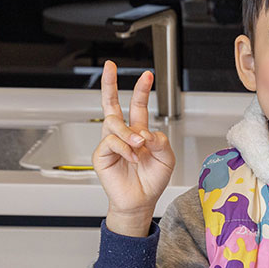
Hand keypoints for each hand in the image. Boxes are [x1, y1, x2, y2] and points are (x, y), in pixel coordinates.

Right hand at [92, 60, 174, 235]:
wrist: (141, 201)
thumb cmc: (151, 181)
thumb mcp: (167, 159)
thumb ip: (161, 141)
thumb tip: (145, 132)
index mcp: (138, 132)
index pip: (137, 105)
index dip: (141, 90)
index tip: (147, 75)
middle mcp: (122, 135)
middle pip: (111, 103)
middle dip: (109, 84)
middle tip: (109, 66)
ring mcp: (110, 144)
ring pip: (113, 122)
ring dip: (128, 132)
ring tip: (139, 145)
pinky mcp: (101, 155)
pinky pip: (111, 142)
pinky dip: (124, 149)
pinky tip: (132, 158)